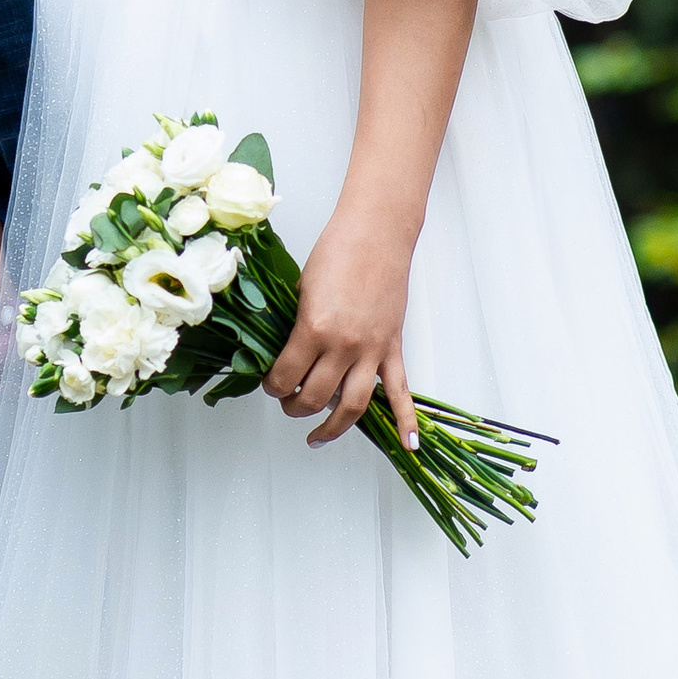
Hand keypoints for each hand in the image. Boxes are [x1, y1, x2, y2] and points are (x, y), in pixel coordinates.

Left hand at [263, 198, 420, 449]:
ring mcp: (371, 350)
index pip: (285, 377)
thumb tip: (284, 356)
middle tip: (287, 402)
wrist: (376, 233)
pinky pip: (400, 392)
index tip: (269, 383)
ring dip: (331, 427)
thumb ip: (295, 328)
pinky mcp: (392, 348)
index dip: (272, 386)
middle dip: (294, 406)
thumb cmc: (336, 251)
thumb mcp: (300, 290)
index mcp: (314, 329)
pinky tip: (408, 446)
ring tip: (316, 436)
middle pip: (314, 398)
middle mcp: (344, 346)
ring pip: (352, 406)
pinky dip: (406, 421)